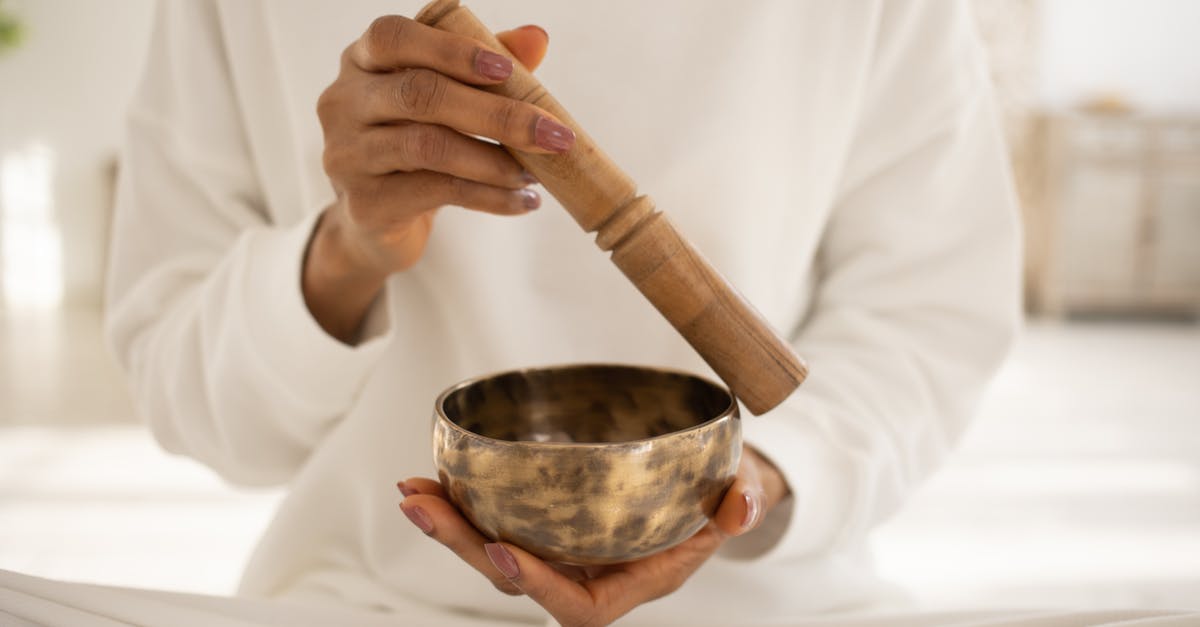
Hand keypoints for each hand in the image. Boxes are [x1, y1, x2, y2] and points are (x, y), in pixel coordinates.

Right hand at [303, 16, 574, 341]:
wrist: (374, 221)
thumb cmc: (416, 143)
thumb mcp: (447, 100)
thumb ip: (486, 65)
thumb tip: (537, 37)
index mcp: (362, 61)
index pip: (394, 37)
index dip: (451, 49)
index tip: (506, 70)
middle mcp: (343, 102)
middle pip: (420, 94)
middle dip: (497, 114)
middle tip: (554, 134)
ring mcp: (348, 154)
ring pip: (428, 147)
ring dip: (495, 161)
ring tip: (536, 174)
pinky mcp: (365, 203)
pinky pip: (437, 193)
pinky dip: (489, 197)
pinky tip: (523, 202)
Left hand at [398, 446, 788, 626]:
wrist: (713, 486)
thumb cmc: (725, 494)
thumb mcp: (744, 494)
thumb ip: (743, 502)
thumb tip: (739, 505)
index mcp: (633, 579)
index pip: (579, 604)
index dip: (538, 584)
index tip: (503, 550)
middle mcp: (590, 573)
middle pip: (517, 576)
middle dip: (466, 544)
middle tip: (422, 505)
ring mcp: (566, 550)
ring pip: (499, 551)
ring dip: (452, 524)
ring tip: (413, 491)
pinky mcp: (551, 524)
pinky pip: (502, 522)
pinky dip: (466, 502)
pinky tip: (436, 476)